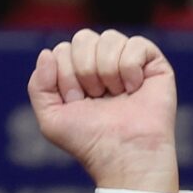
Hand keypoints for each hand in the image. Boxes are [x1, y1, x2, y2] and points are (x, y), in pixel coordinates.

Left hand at [27, 29, 178, 192]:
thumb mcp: (51, 118)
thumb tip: (48, 53)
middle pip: (83, 38)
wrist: (124, 155)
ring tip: (115, 95)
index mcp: (76, 72)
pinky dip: (130, 69)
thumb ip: (38, 85)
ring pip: (109, 38)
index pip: (62, 50)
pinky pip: (136, 44)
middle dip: (83, 71)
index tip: (76, 102)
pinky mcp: (153, 64)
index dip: (65, 76)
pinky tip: (133, 89)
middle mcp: (101, 63)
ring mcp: (127, 61)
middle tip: (95, 97)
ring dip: (106, 71)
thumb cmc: (89, 141)